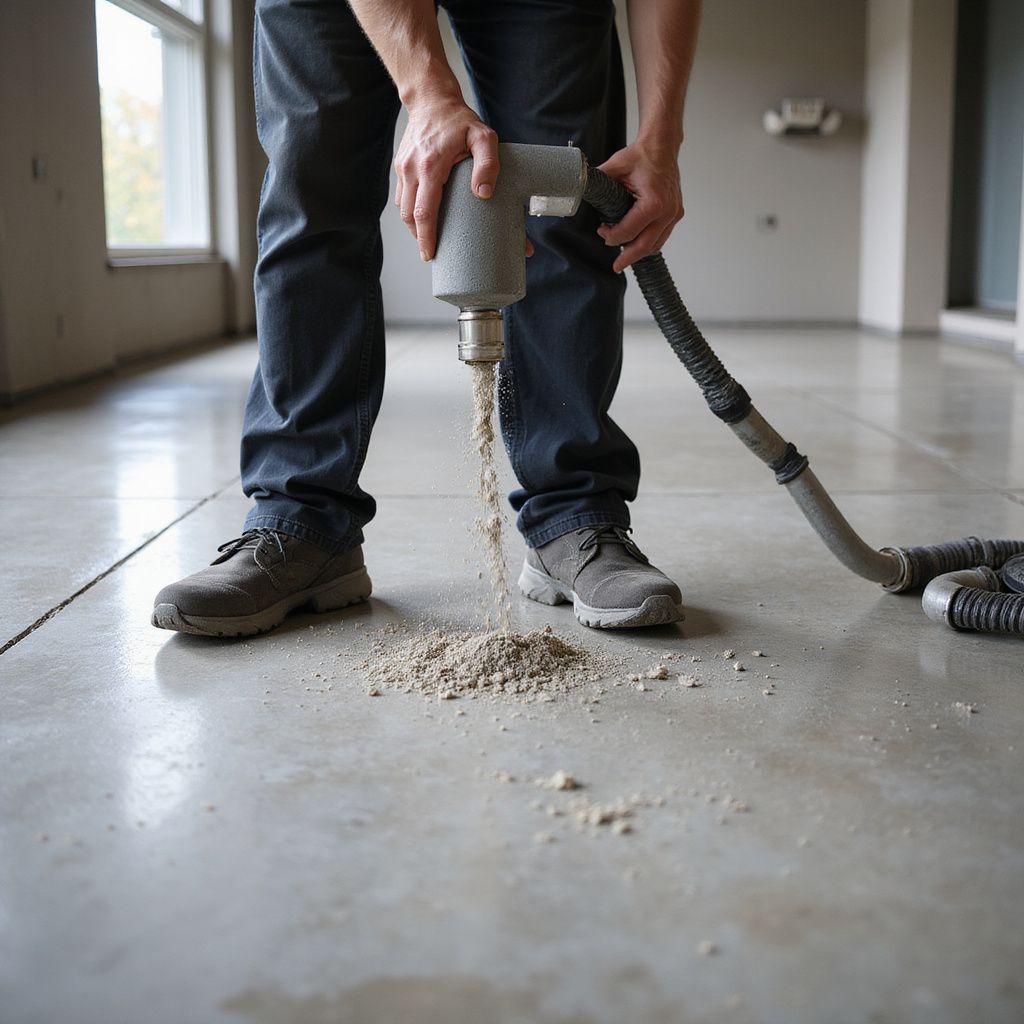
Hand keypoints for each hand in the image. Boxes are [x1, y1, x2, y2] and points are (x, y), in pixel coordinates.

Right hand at [394, 95, 498, 260]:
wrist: (431, 99)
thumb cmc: (460, 120)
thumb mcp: (483, 136)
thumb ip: (488, 165)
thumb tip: (484, 194)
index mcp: (431, 166)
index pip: (424, 212)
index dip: (426, 237)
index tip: (430, 254)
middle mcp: (412, 169)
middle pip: (410, 216)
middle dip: (419, 238)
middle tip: (432, 254)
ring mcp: (403, 168)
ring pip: (403, 209)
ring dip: (414, 227)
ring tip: (428, 240)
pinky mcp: (401, 167)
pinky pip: (402, 197)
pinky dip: (410, 212)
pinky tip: (422, 220)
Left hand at [595, 137, 683, 271]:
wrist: (662, 146)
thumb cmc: (641, 155)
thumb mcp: (615, 166)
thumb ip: (598, 180)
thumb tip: (578, 189)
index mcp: (654, 202)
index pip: (630, 231)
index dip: (613, 237)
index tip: (602, 233)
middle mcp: (668, 211)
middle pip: (645, 245)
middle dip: (628, 257)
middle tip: (615, 266)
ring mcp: (674, 213)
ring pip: (656, 244)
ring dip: (638, 252)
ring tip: (624, 257)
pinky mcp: (676, 213)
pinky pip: (662, 236)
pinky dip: (649, 243)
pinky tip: (636, 246)